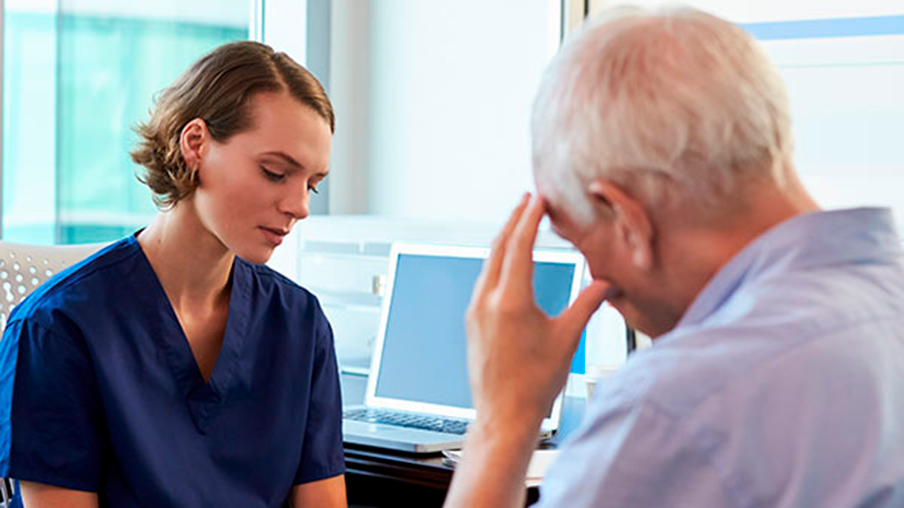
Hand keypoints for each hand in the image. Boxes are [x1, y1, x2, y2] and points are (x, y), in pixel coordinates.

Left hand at [466, 194, 609, 427]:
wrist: (503, 414)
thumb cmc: (536, 382)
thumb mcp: (568, 338)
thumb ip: (588, 303)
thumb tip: (609, 283)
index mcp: (512, 301)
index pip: (520, 246)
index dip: (530, 218)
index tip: (538, 198)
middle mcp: (487, 301)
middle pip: (499, 247)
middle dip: (514, 220)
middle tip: (527, 199)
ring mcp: (475, 311)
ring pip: (488, 263)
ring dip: (503, 240)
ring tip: (517, 224)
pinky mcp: (472, 322)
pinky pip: (483, 280)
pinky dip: (496, 262)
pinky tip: (505, 263)